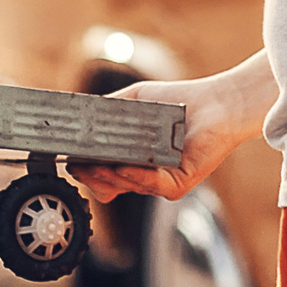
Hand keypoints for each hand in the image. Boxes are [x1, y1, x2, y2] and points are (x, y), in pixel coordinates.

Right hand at [76, 62, 269, 204]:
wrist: (215, 103)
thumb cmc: (176, 101)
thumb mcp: (132, 101)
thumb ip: (105, 112)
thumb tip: (77, 121)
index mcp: (130, 159)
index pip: (98, 173)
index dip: (83, 169)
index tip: (71, 159)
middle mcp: (142, 175)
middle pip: (106, 184)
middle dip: (90, 175)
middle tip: (79, 162)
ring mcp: (158, 182)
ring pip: (125, 185)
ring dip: (108, 174)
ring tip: (96, 162)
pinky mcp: (177, 185)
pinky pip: (151, 185)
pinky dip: (135, 177)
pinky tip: (125, 166)